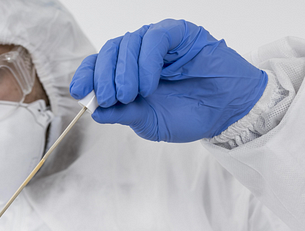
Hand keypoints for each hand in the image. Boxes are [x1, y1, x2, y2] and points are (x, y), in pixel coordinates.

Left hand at [69, 19, 266, 141]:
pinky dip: (146, 61)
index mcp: (126, 73)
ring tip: (132, 95)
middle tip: (108, 98)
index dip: (86, 76)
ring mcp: (157, 41)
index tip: (79, 92)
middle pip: (109, 51)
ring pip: (128, 42)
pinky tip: (149, 84)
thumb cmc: (187, 115)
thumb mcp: (148, 122)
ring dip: (124, 71)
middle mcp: (138, 53)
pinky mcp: (179, 33)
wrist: (225, 112)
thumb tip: (95, 112)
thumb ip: (123, 115)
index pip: (98, 65)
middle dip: (103, 76)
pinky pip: (155, 38)